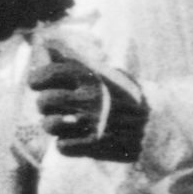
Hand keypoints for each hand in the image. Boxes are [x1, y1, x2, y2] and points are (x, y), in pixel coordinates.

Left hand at [25, 31, 146, 162]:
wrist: (156, 125)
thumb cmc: (126, 98)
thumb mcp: (106, 75)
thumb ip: (77, 63)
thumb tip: (47, 48)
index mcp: (92, 78)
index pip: (49, 73)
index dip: (36, 79)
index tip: (36, 83)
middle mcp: (89, 99)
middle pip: (43, 102)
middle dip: (44, 105)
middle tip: (53, 107)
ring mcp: (91, 123)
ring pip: (48, 125)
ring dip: (53, 125)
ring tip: (64, 123)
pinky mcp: (93, 146)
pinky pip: (61, 146)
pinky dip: (66, 144)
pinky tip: (75, 139)